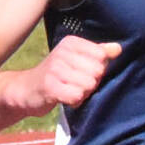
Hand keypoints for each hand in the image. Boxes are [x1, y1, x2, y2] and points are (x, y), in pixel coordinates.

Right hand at [5, 35, 121, 116]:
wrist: (26, 90)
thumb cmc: (56, 76)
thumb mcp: (76, 60)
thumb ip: (98, 53)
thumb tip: (118, 49)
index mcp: (71, 42)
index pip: (101, 56)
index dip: (96, 70)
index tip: (82, 73)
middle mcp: (62, 52)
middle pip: (97, 72)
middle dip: (90, 83)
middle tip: (74, 84)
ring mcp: (55, 69)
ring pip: (89, 85)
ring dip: (82, 93)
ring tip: (68, 91)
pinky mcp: (49, 86)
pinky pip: (77, 95)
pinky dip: (74, 101)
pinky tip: (64, 98)